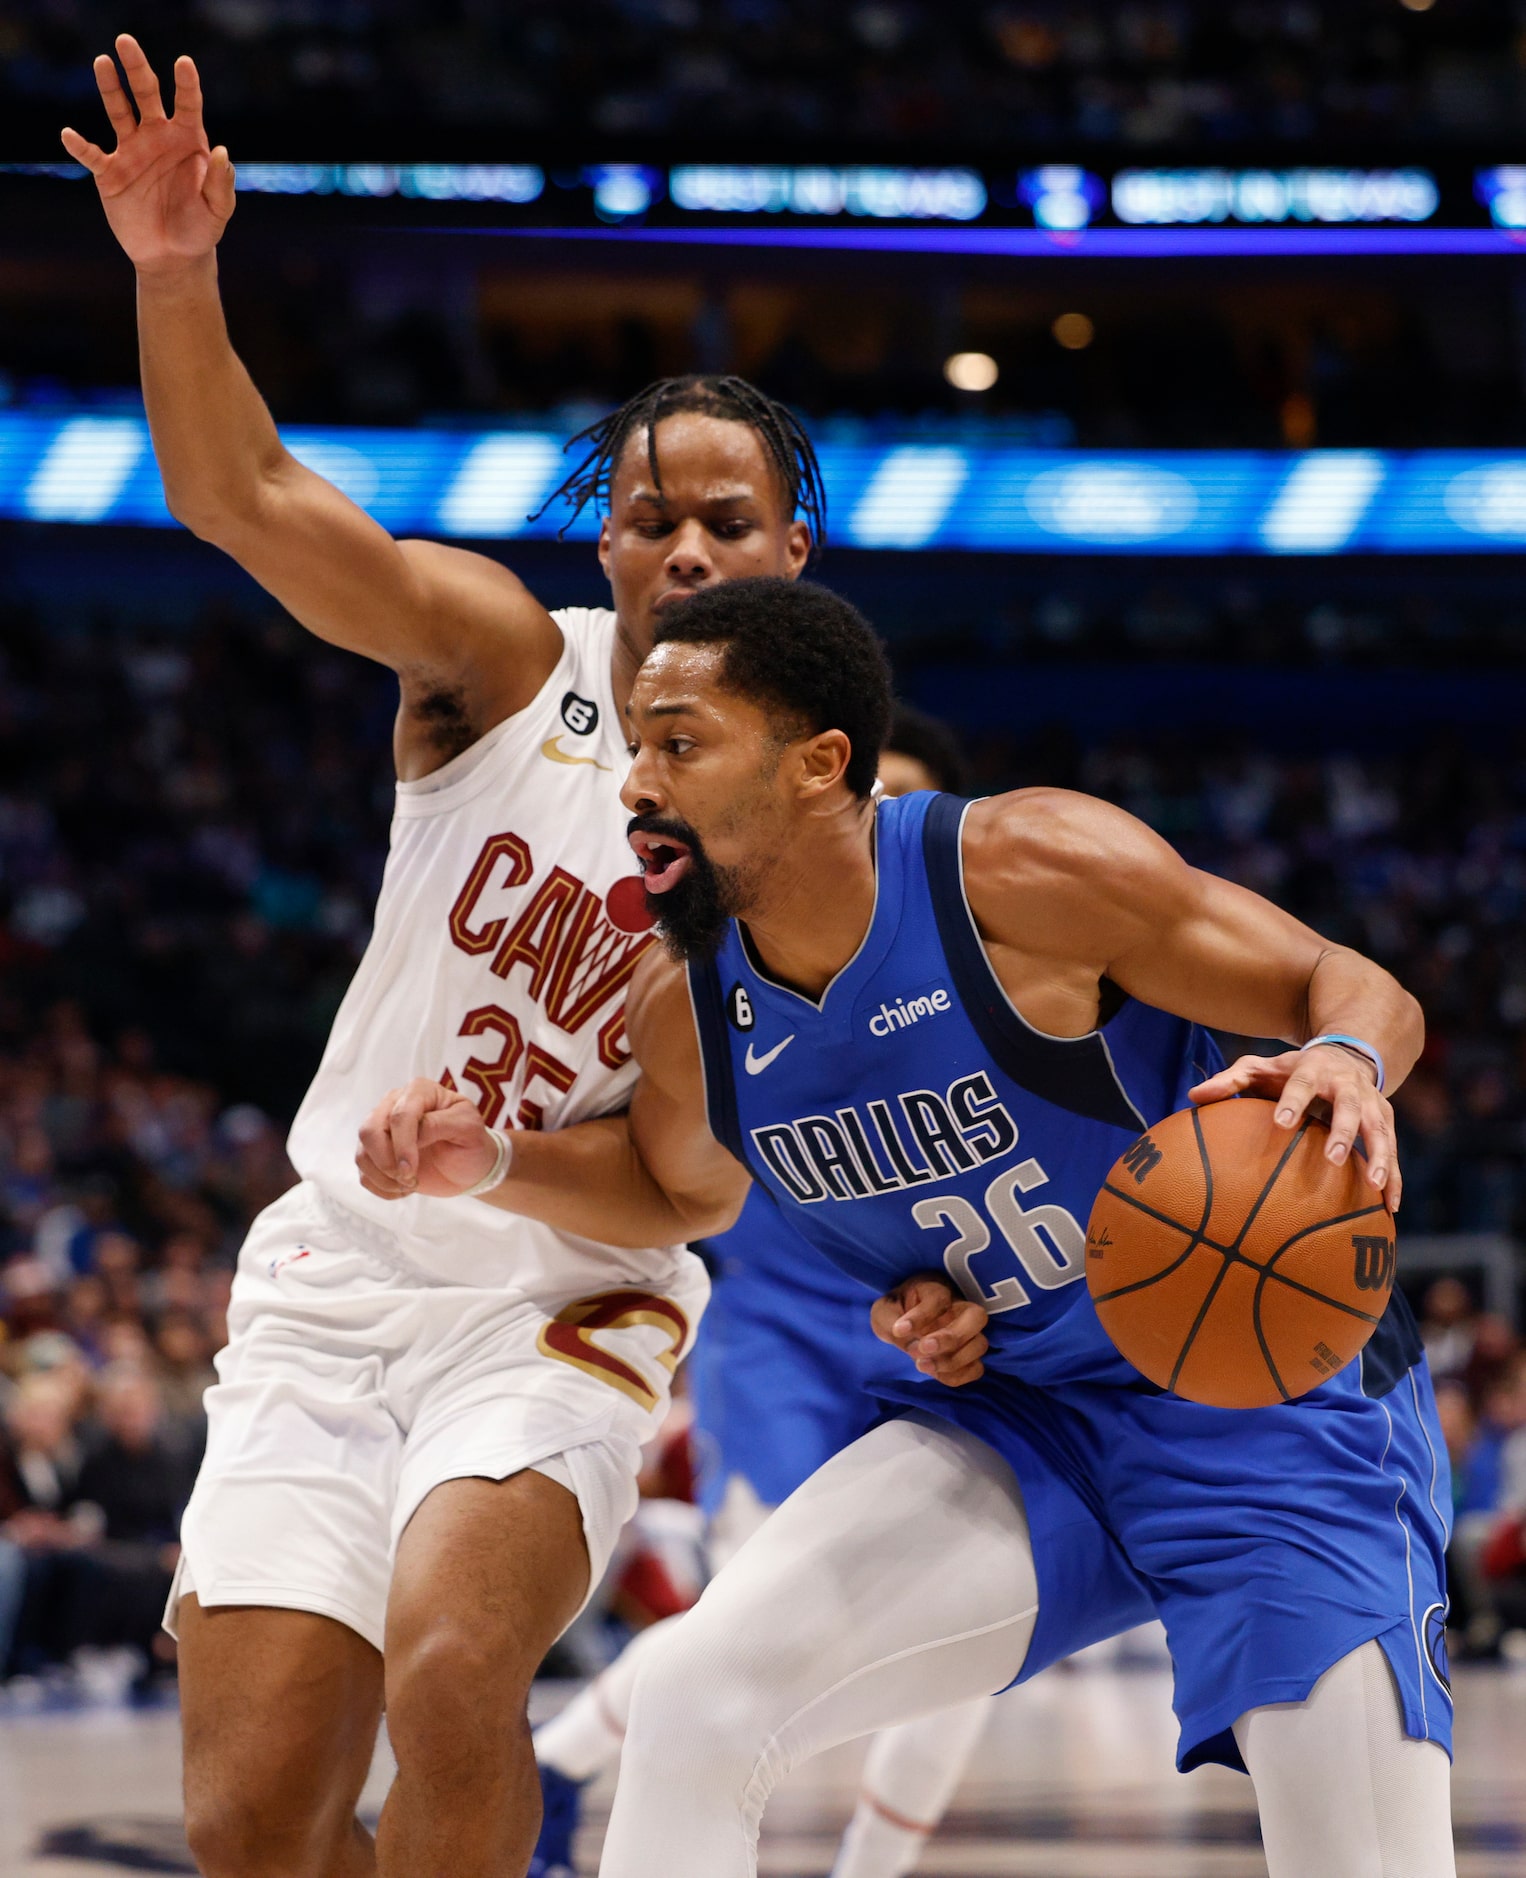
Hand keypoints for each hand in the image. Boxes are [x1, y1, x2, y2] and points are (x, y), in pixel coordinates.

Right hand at [60, 36, 233, 272]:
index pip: (187, 104)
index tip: (184, 63)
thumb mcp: (218, 209)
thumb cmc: (201, 228)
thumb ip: (221, 182)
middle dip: (137, 68)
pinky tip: (70, 136)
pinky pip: (92, 156)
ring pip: (118, 112)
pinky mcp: (110, 173)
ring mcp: (131, 151)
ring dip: (110, 88)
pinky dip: (81, 147)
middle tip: (126, 42)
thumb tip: (220, 151)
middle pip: (145, 95)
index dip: (186, 84)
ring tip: (103, 62)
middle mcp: (157, 137)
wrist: (174, 255)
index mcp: (187, 139)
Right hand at [356, 1079, 502, 1200]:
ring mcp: (381, 1127)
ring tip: (411, 1185)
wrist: (468, 1165)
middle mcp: (394, 1104)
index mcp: (419, 1091)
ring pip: (363, 1152)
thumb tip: (414, 1133)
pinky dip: (381, 1187)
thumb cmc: (471, 1142)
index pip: (400, 1116)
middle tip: (410, 1179)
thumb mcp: (468, 1128)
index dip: (402, 1146)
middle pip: (370, 1130)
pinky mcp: (375, 1152)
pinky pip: (363, 1171)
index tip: (411, 1171)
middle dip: (387, 1162)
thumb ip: (441, 1124)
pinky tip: (403, 1189)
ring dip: (384, 1177)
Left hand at [871, 1274, 988, 1387]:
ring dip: (953, 1360)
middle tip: (922, 1348)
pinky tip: (933, 1373)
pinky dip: (957, 1375)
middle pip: (977, 1317)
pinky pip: (976, 1369)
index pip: (939, 1297)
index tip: (898, 1330)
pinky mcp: (967, 1357)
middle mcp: (959, 1309)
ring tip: (921, 1364)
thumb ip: (890, 1320)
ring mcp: (968, 1334)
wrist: (901, 1328)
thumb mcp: (884, 1311)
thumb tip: (903, 1335)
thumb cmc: (895, 1313)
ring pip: (980, 1345)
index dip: (920, 1315)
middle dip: (950, 1337)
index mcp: (937, 1290)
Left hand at [1190, 1046, 1399, 1212]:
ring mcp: (1372, 1102)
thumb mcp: (1261, 1067)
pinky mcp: (1386, 1121)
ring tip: (1373, 1187)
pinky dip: (1393, 1178)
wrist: (1347, 1052)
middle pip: (1348, 1107)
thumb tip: (1193, 1096)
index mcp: (1313, 1070)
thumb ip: (1230, 1080)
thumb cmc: (1292, 1069)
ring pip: (1380, 1130)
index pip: (1301, 1084)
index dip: (1292, 1102)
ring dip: (1379, 1157)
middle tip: (1333, 1159)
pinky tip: (1389, 1207)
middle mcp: (1347, 1085)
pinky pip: (1392, 1151)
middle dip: (1343, 1132)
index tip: (1280, 1123)